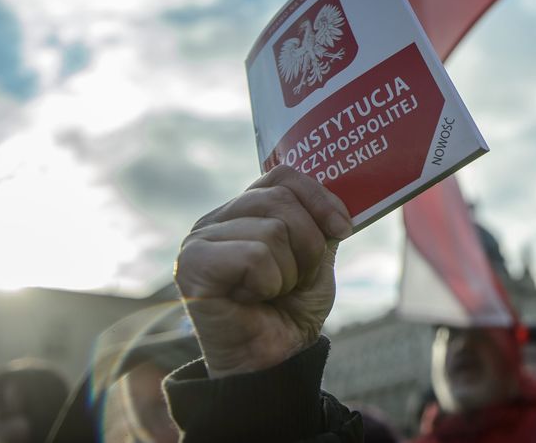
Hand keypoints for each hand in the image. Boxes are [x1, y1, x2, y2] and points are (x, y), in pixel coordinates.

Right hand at [174, 165, 352, 377]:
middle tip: (298, 278)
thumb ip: (319, 224)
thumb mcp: (315, 259)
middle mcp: (215, 220)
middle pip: (281, 199)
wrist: (273, 361)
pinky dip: (269, 283)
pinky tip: (251, 300)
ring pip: (273, 230)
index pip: (282, 175)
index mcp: (243, 211)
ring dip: (288, 271)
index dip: (319, 197)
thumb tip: (340, 196)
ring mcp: (199, 241)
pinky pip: (254, 256)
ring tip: (271, 293)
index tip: (343, 229)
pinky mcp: (192, 266)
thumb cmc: (289, 311)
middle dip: (309, 243)